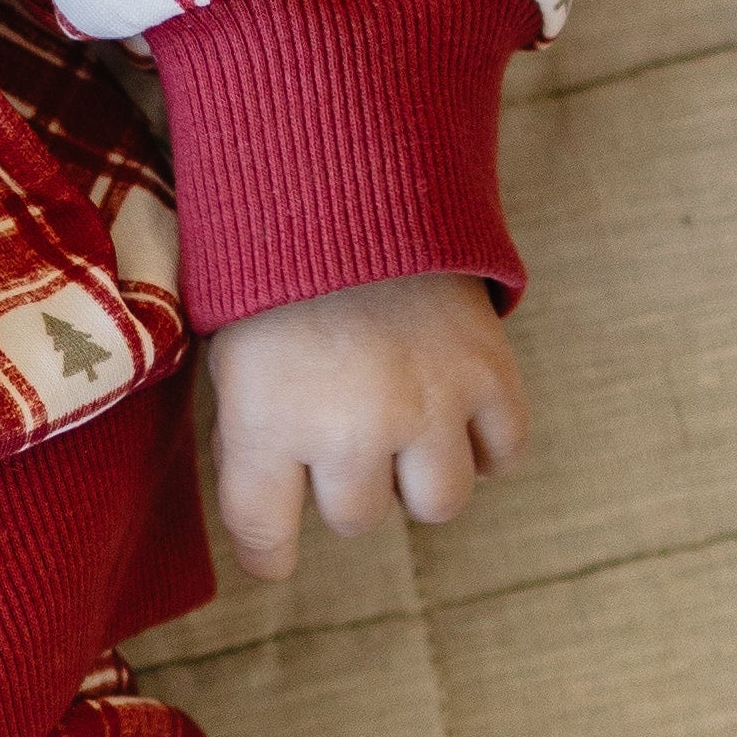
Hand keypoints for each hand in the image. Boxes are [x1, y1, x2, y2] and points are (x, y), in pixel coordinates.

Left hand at [202, 271, 525, 586]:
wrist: (351, 178)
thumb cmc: (274, 269)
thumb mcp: (231, 351)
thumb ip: (253, 434)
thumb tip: (272, 525)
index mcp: (269, 420)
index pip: (264, 534)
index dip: (269, 555)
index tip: (274, 558)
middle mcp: (352, 426)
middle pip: (356, 518)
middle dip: (344, 484)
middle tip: (341, 432)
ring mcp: (429, 403)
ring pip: (436, 503)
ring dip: (416, 477)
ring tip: (402, 433)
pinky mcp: (489, 373)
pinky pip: (504, 453)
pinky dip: (485, 444)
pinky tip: (458, 416)